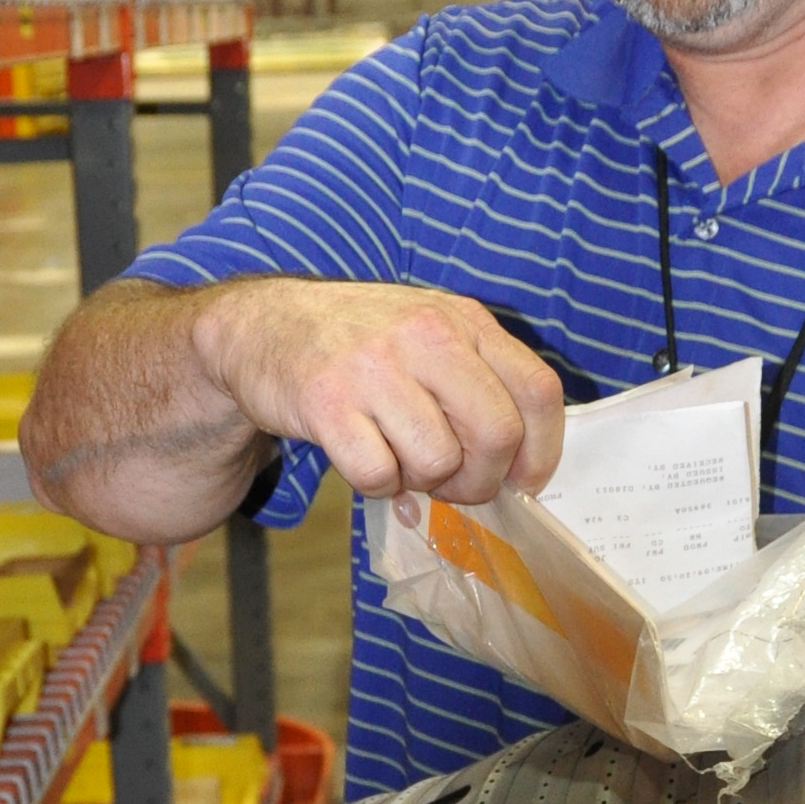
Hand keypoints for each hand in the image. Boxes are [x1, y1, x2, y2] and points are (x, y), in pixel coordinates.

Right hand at [192, 277, 563, 505]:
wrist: (264, 326)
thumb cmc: (361, 343)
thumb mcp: (431, 333)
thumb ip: (481, 379)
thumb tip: (521, 464)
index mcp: (463, 319)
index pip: (537, 391)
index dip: (541, 451)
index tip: (523, 480)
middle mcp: (425, 335)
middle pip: (495, 434)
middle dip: (480, 480)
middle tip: (453, 483)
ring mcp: (374, 367)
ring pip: (438, 461)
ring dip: (423, 482)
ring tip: (400, 459)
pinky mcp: (326, 403)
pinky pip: (378, 475)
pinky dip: (376, 484)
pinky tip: (364, 457)